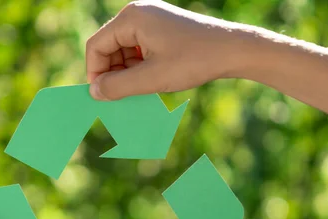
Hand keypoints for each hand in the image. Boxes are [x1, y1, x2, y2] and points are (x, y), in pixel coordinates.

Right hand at [85, 1, 250, 99]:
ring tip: (142, 89)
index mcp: (131, 18)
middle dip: (112, 73)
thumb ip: (118, 86)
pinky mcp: (161, 28)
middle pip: (108, 47)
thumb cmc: (193, 61)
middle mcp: (138, 13)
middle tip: (123, 96)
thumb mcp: (151, 79)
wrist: (232, 50)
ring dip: (126, 72)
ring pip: (123, 51)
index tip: (103, 96)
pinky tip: (151, 81)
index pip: (96, 46)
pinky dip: (139, 67)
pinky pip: (138, 49)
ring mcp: (150, 19)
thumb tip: (94, 92)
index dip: (95, 73)